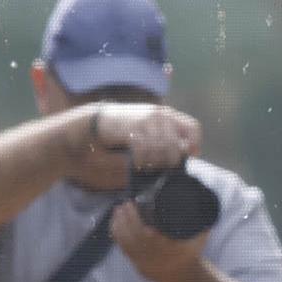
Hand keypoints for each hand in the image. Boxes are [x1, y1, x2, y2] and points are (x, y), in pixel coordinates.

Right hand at [68, 103, 202, 189]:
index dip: (193, 145)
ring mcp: (147, 119)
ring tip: (142, 164)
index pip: (193, 129)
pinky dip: (141, 161)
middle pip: (178, 148)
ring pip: (164, 150)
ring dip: (154, 163)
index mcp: (166, 116)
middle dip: (167, 163)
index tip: (189, 157)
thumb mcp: (145, 140)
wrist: (88, 128)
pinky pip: (146, 150)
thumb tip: (182, 161)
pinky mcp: (133, 127)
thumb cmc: (118, 138)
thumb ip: (164, 148)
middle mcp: (160, 115)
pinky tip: (135, 163)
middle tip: (153, 167)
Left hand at [110, 201, 209, 281]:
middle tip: (124, 204)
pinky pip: (123, 249)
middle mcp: (154, 257)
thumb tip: (204, 203)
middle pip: (132, 236)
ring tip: (117, 210)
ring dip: (119, 225)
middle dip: (125, 218)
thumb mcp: (199, 239)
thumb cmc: (190, 253)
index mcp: (167, 250)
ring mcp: (144, 261)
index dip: (134, 219)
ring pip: (125, 243)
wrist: (183, 276)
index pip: (145, 234)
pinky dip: (117, 235)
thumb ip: (202, 223)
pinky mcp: (137, 263)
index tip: (131, 204)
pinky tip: (114, 223)